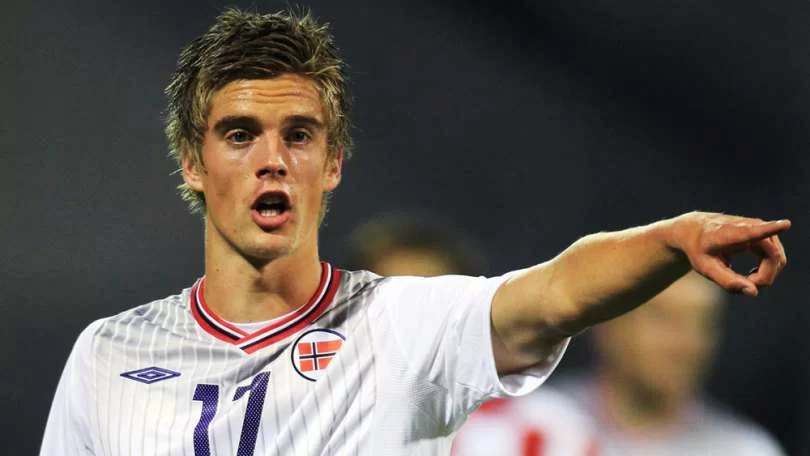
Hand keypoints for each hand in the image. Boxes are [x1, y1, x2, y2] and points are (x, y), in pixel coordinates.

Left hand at [671, 212, 789, 295]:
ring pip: (777, 257)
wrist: (694, 229)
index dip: (770, 229)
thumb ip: (727, 281)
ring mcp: (759, 227)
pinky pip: (775, 256)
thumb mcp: (705, 268)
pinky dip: (767, 269)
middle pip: (772, 256)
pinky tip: (751, 274)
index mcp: (728, 234)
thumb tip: (753, 292)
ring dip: (766, 274)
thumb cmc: (699, 249)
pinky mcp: (763, 232)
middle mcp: (748, 225)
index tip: (785, 224)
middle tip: (746, 287)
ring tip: (745, 280)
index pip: (752, 232)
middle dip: (765, 277)